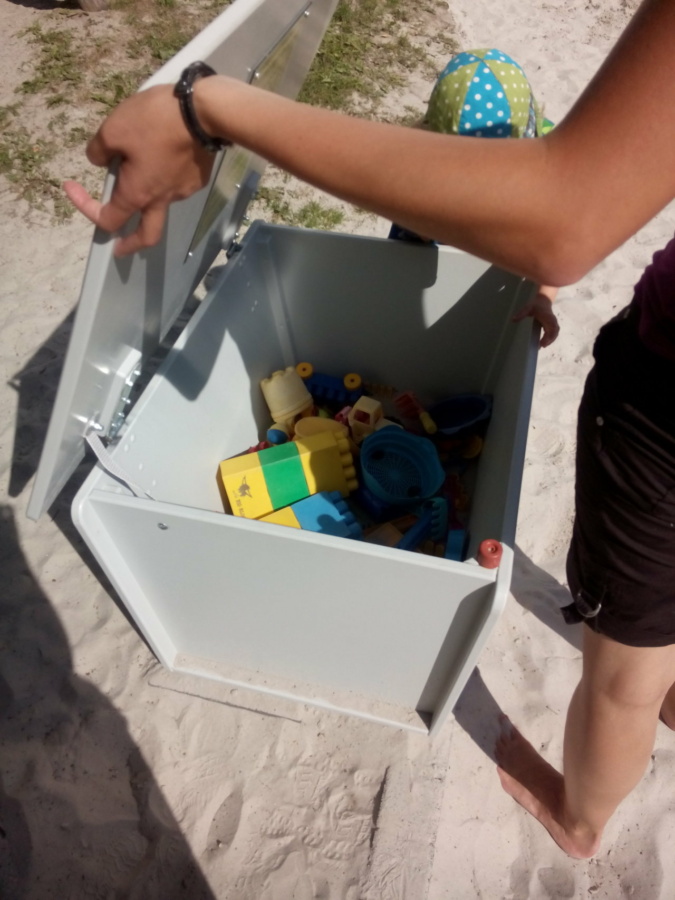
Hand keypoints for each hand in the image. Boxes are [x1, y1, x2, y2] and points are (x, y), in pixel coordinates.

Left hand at [63, 84, 215, 256]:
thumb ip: (99, 150)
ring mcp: (183, 192)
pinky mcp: (198, 179)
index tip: (71, 189)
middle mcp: (161, 200)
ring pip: (161, 202)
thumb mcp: (113, 129)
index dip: (85, 208)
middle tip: (121, 246)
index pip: (108, 219)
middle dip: (131, 245)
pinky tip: (167, 154)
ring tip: (144, 163)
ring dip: (148, 194)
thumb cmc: (154, 122)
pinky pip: (177, 184)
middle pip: (146, 236)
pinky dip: (166, 176)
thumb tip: (99, 160)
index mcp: (137, 194)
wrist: (203, 114)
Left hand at [512, 285, 559, 347]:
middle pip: (555, 331)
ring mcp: (553, 323)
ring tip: (542, 346)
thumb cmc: (535, 305)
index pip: (552, 327)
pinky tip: (543, 343)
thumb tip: (513, 320)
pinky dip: (549, 338)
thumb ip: (521, 313)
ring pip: (555, 333)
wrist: (543, 300)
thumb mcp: (528, 308)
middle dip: (550, 339)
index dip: (549, 335)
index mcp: (548, 316)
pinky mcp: (551, 325)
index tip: (543, 342)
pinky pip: (553, 333)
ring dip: (550, 340)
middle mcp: (552, 320)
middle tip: (542, 346)